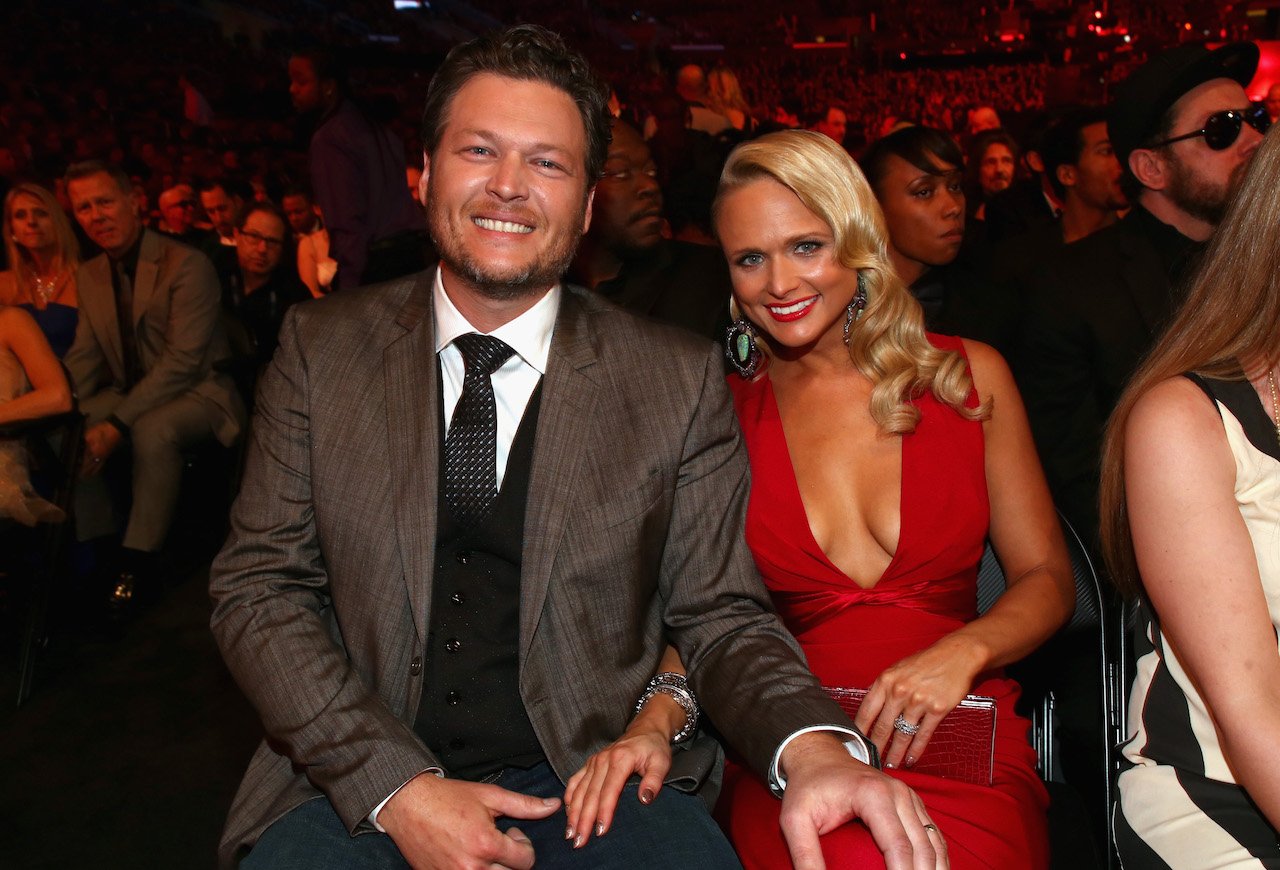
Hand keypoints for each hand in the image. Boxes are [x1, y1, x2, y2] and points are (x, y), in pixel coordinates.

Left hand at [80, 421, 122, 477]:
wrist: (114, 429)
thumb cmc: (101, 430)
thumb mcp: (88, 434)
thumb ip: (82, 442)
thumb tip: (77, 449)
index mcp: (92, 450)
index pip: (82, 459)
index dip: (76, 464)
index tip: (72, 469)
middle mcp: (96, 456)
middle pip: (87, 465)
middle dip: (81, 471)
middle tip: (76, 476)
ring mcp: (102, 457)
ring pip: (93, 467)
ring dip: (87, 472)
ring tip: (82, 477)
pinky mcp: (106, 456)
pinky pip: (100, 465)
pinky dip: (96, 470)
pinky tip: (93, 473)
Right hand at [378, 771, 559, 868]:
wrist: (408, 804)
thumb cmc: (447, 798)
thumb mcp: (490, 796)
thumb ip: (525, 806)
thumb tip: (553, 806)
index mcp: (486, 844)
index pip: (526, 861)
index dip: (523, 845)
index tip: (511, 833)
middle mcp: (472, 867)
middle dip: (510, 859)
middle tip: (497, 840)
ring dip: (494, 867)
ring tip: (484, 848)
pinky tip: (468, 855)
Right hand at [563, 720, 672, 847]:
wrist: (646, 729)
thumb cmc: (653, 747)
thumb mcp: (661, 762)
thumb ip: (654, 780)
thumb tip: (645, 799)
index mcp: (620, 760)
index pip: (609, 791)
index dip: (604, 812)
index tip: (600, 831)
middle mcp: (603, 760)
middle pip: (590, 794)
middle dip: (583, 819)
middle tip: (579, 841)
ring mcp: (594, 761)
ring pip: (579, 790)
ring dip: (573, 812)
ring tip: (570, 833)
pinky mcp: (590, 763)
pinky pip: (575, 780)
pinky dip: (569, 796)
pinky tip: (567, 812)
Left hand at [779, 732, 946, 869]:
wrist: (819, 756)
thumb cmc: (807, 787)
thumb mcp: (795, 819)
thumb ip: (804, 854)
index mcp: (874, 794)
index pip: (898, 847)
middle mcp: (898, 793)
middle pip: (922, 849)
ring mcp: (908, 797)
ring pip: (934, 843)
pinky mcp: (911, 803)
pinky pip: (933, 836)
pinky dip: (936, 860)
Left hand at [854, 635, 983, 769]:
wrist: (957, 655)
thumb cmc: (926, 662)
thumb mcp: (898, 669)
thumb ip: (884, 688)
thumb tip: (872, 710)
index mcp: (886, 680)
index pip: (866, 710)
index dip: (859, 730)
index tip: (855, 742)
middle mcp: (899, 691)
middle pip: (882, 726)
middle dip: (875, 747)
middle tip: (871, 760)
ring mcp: (918, 701)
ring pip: (902, 734)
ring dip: (895, 753)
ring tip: (890, 765)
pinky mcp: (936, 709)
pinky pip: (922, 735)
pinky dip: (915, 750)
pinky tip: (910, 759)